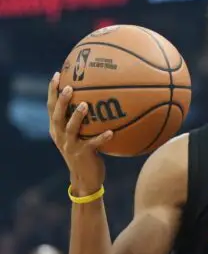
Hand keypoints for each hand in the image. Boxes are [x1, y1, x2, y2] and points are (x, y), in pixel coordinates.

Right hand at [46, 72, 111, 194]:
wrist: (85, 178)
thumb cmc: (86, 153)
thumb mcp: (80, 135)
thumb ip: (83, 121)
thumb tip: (98, 99)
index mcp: (57, 129)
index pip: (51, 107)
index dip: (52, 91)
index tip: (57, 75)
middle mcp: (60, 136)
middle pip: (57, 115)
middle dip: (62, 101)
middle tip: (69, 87)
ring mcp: (70, 146)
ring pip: (71, 128)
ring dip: (77, 116)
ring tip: (86, 105)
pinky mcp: (83, 155)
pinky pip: (93, 144)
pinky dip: (101, 138)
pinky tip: (111, 132)